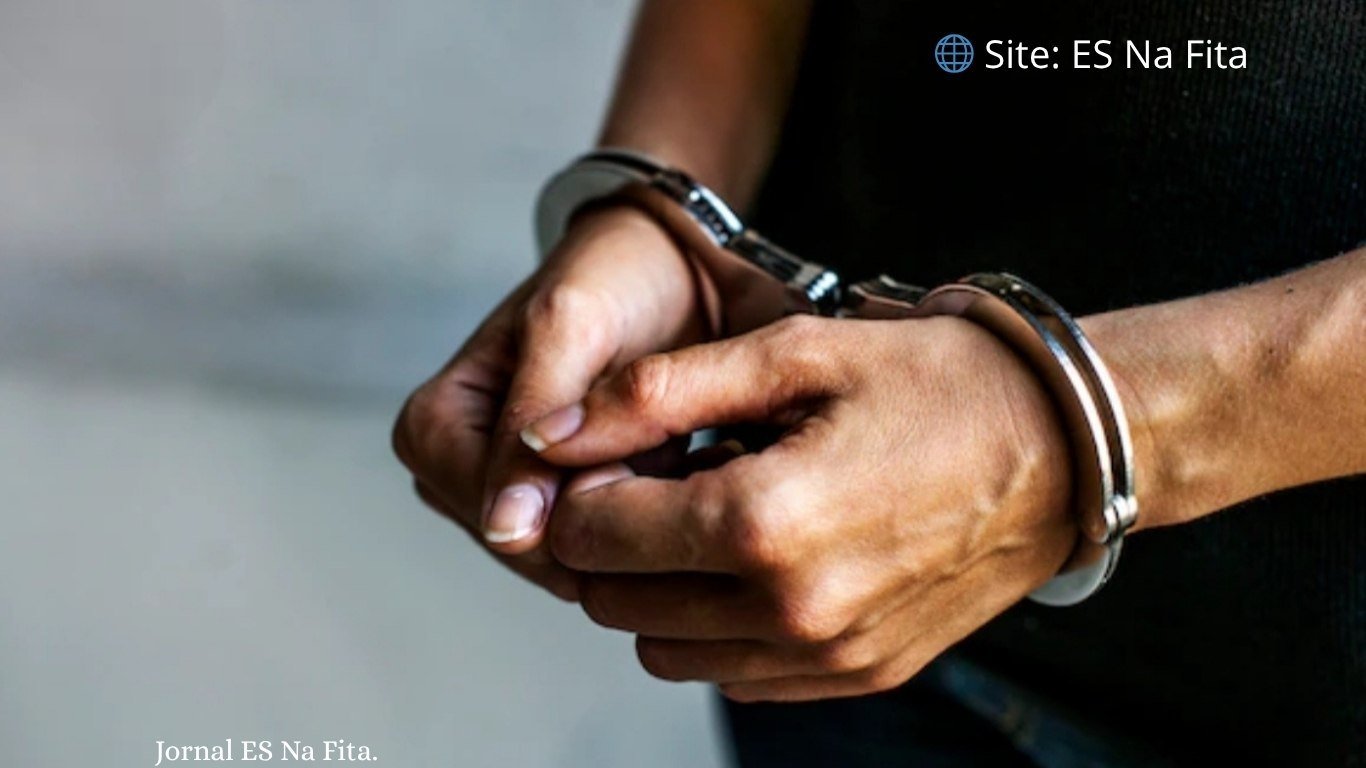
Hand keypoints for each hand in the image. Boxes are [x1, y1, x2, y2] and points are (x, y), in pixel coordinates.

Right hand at [391, 205, 707, 599]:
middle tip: (679, 446)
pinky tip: (678, 465)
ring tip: (681, 448)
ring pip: (575, 556)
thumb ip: (531, 416)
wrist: (663, 267)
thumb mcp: (568, 328)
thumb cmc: (611, 279)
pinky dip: (649, 513)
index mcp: (430, 430)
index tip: (658, 457)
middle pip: (538, 552)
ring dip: (639, 515)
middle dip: (617, 514)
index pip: (503, 527)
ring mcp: (500, 495)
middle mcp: (451, 472)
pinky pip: (599, 545)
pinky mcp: (548, 505)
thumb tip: (504, 530)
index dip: (587, 511)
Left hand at [524, 315, 1076, 697]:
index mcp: (762, 522)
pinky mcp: (858, 674)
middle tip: (656, 478)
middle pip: (615, 605)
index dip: (579, 488)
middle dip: (609, 541)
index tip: (612, 448)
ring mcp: (827, 657)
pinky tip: (757, 559)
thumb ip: (655, 393)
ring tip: (709, 517)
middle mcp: (789, 610)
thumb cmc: (938, 382)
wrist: (1067, 447)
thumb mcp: (794, 353)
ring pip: (666, 650)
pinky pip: (737, 675)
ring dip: (657, 589)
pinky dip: (717, 626)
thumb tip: (547, 432)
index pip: (592, 536)